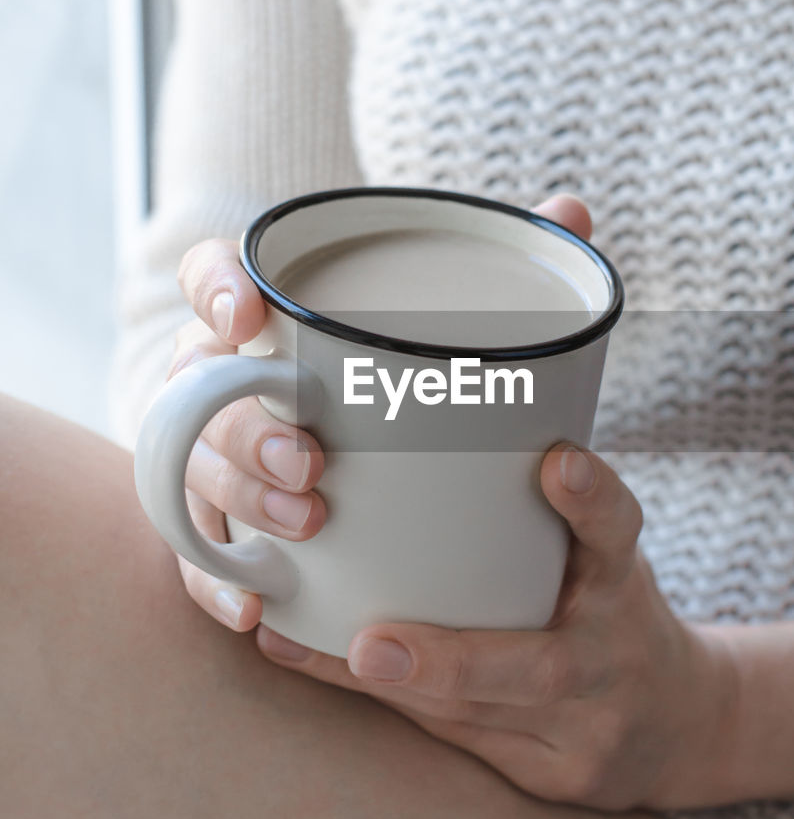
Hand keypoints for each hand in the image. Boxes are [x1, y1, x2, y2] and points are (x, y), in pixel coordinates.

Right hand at [170, 195, 593, 626]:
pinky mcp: (238, 532)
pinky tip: (258, 608)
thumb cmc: (449, 405)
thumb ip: (521, 279)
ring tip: (309, 522)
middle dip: (244, 422)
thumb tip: (572, 209)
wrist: (454, 515)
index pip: (216, 277)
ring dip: (240, 496)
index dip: (213, 287)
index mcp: (284, 324)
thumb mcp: (489, 350)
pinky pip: (201, 559)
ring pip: (197, 467)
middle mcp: (242, 384)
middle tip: (313, 461)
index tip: (251, 316)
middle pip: (202, 386)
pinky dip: (220, 581)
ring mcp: (230, 458)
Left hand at [257, 446, 732, 813]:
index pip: (617, 533)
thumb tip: (433, 437)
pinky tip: (323, 670)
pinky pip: (457, 741)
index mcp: (624, 585)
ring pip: (475, 716)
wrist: (683, 726)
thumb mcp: (603, 558)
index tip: (559, 462)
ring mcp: (587, 731)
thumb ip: (545, 515)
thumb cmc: (612, 614)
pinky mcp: (554, 776)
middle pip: (541, 668)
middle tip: (371, 644)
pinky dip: (389, 703)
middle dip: (451, 660)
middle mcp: (612, 659)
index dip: (591, 500)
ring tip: (303, 649)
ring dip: (388, 686)